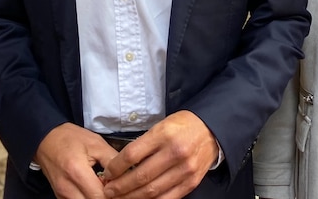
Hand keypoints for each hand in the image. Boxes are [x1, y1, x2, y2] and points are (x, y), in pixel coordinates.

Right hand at [33, 122, 115, 198]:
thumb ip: (112, 160)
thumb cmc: (71, 138)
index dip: (114, 193)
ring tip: (104, 187)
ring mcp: (61, 195)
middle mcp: (67, 188)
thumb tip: (127, 174)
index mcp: (77, 172)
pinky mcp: (60, 197)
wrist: (46, 139)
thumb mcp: (96, 143)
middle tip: (114, 187)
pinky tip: (94, 189)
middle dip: (106, 198)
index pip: (100, 196)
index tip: (121, 185)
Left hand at [100, 110, 217, 198]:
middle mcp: (175, 152)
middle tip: (108, 191)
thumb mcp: (161, 126)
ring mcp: (185, 169)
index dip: (115, 167)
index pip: (132, 155)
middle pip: (140, 176)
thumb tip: (120, 166)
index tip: (107, 173)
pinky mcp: (191, 182)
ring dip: (132, 197)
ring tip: (120, 198)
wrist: (211, 130)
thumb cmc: (182, 126)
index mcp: (164, 134)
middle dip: (120, 187)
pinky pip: (167, 198)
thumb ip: (143, 145)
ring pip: (152, 191)